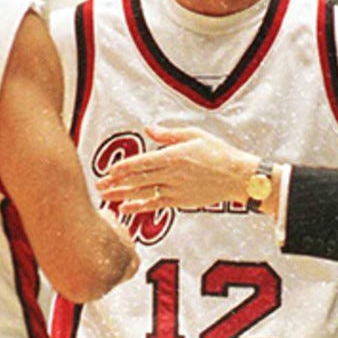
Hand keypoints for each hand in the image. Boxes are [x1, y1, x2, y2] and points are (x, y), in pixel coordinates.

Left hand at [96, 125, 257, 213]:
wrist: (238, 177)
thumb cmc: (219, 153)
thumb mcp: (195, 135)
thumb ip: (170, 134)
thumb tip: (150, 129)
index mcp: (174, 156)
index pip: (142, 163)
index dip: (124, 168)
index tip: (109, 171)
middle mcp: (172, 174)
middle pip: (138, 179)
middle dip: (117, 183)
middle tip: (99, 185)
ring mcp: (176, 189)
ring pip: (143, 193)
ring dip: (123, 195)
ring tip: (106, 196)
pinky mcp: (180, 201)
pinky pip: (155, 204)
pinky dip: (139, 207)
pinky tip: (125, 208)